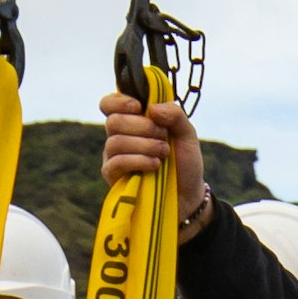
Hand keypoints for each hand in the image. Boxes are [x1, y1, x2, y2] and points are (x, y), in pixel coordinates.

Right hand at [101, 87, 210, 229]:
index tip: (140, 107)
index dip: (119, 101)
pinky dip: (138, 161)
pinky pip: (116, 162)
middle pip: (114, 121)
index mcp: (132, 121)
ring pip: (115, 141)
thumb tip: (152, 108)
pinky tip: (154, 165)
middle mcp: (119, 136)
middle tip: (163, 137)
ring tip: (163, 153)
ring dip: (144, 145)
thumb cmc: (184, 163)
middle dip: (142, 126)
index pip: (109, 104)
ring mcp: (113, 157)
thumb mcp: (187, 135)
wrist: (188, 196)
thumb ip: (175, 115)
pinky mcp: (113, 177)